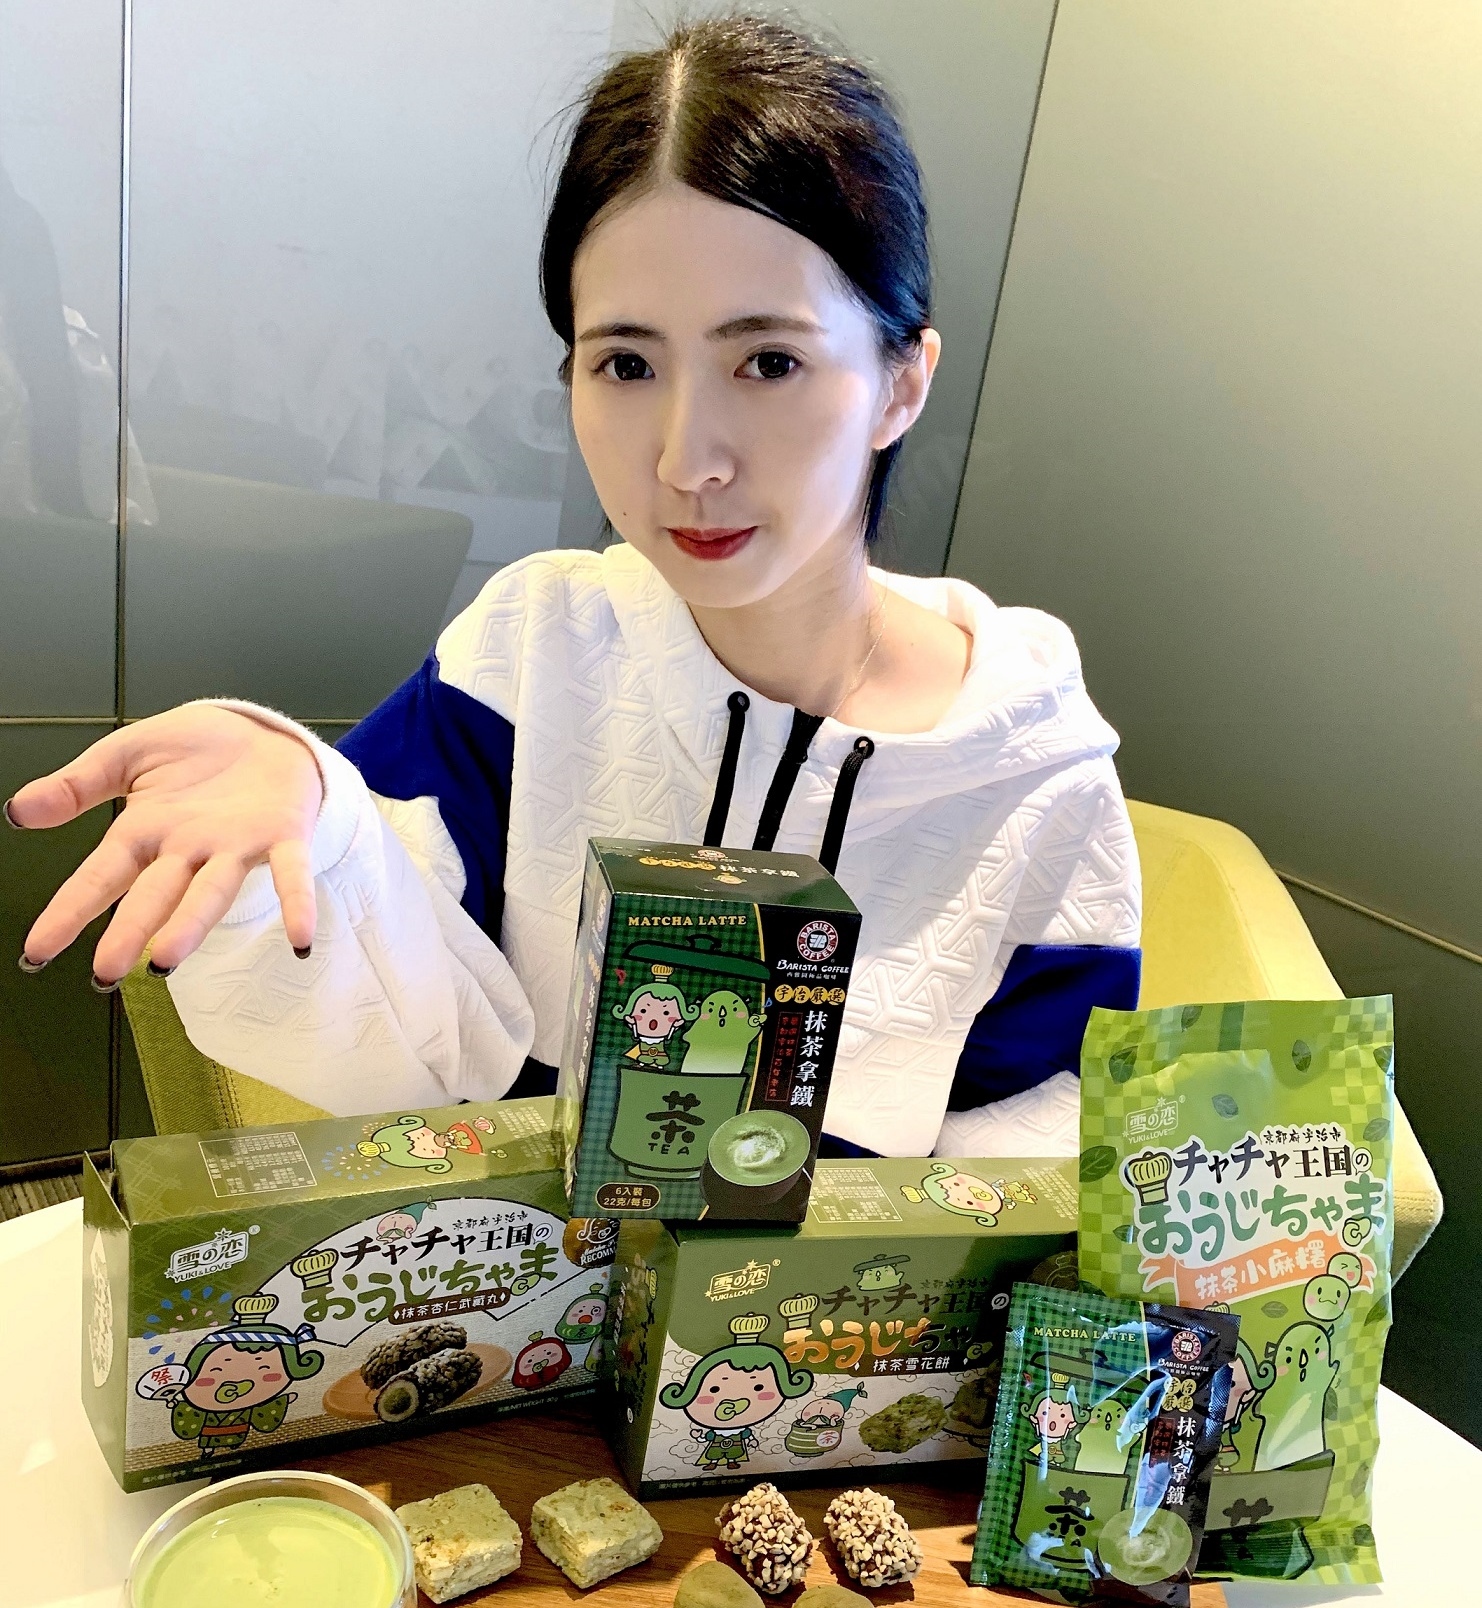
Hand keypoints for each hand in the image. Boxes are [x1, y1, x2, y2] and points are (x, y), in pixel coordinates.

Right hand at [9, 704, 324, 981]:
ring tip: (167, 959)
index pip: (100, 876)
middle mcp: (188, 850)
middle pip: (154, 895)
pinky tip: (300, 939)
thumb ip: (78, 786)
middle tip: (106, 973)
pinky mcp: (283, 835)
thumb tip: (17, 810)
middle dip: (130, 932)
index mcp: (146, 833)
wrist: (261, 730)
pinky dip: (296, 905)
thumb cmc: (196, 749)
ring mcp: (235, 847)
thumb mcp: (127, 756)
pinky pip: (291, 873)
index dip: (70, 911)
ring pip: (211, 892)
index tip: (37, 951)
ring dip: (191, 925)